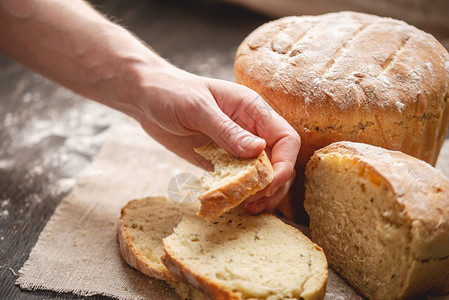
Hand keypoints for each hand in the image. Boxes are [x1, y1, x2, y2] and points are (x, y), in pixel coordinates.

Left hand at [135, 65, 300, 213]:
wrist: (147, 97)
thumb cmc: (171, 92)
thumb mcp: (197, 108)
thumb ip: (226, 130)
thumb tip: (258, 150)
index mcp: (253, 110)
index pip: (285, 139)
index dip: (284, 163)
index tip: (269, 183)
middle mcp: (250, 129)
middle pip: (279, 161)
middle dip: (274, 185)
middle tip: (255, 202)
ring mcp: (236, 146)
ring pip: (261, 175)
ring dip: (260, 194)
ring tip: (248, 209)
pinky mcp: (220, 160)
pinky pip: (238, 180)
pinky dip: (240, 194)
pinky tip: (232, 205)